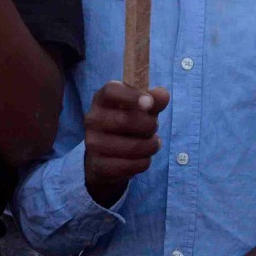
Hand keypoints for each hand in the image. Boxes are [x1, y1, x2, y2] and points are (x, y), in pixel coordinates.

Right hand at [83, 82, 170, 206]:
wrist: (106, 156)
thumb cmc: (127, 124)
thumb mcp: (141, 109)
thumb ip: (154, 100)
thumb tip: (163, 95)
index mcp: (102, 99)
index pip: (111, 90)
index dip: (132, 95)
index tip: (150, 103)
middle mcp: (92, 119)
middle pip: (126, 120)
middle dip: (150, 125)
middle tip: (154, 128)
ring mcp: (92, 143)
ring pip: (132, 146)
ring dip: (150, 146)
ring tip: (152, 144)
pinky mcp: (98, 165)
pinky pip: (130, 165)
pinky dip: (144, 162)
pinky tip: (143, 158)